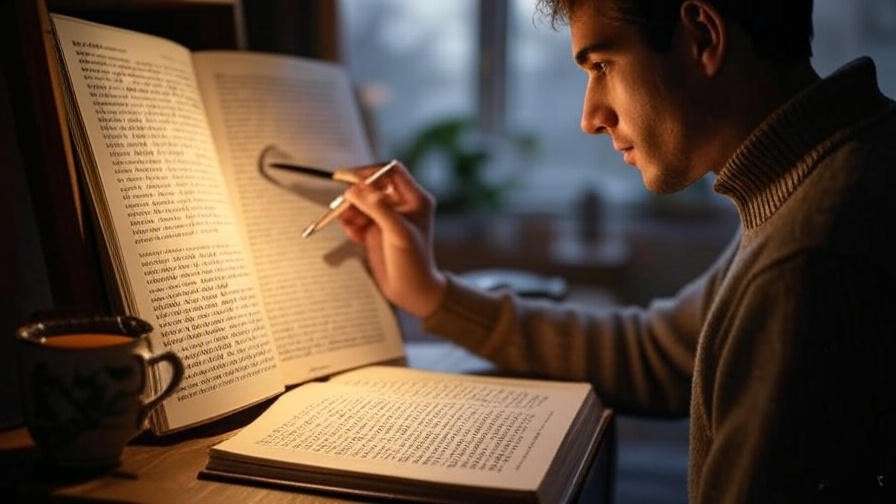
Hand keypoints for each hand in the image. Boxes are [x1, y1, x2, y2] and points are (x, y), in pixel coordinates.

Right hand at [338, 162, 446, 317]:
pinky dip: (350, 225)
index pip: (390, 171)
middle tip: (340, 206)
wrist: (411, 292)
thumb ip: (376, 208)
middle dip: (355, 195)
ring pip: (361, 203)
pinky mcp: (374, 230)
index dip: (369, 172)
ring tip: (347, 224)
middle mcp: (401, 205)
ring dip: (350, 211)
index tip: (349, 178)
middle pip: (371, 186)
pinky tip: (354, 237)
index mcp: (415, 199)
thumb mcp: (397, 233)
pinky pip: (356, 219)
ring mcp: (386, 217)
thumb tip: (353, 189)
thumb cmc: (414, 262)